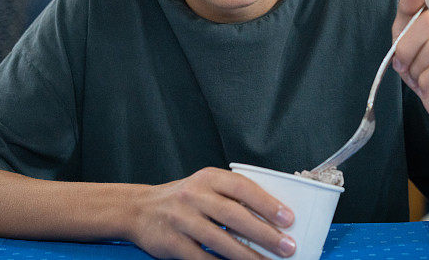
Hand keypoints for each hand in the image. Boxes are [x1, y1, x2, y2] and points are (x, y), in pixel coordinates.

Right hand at [128, 167, 295, 259]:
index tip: (288, 219)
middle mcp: (194, 195)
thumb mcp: (206, 187)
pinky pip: (202, 258)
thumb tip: (272, 217)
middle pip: (234, 216)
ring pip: (221, 240)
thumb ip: (233, 196)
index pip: (242, 188)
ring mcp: (181, 219)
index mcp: (208, 178)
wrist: (139, 209)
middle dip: (265, 234)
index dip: (267, 203)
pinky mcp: (172, 243)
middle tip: (287, 247)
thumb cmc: (183, 199)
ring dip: (248, 256)